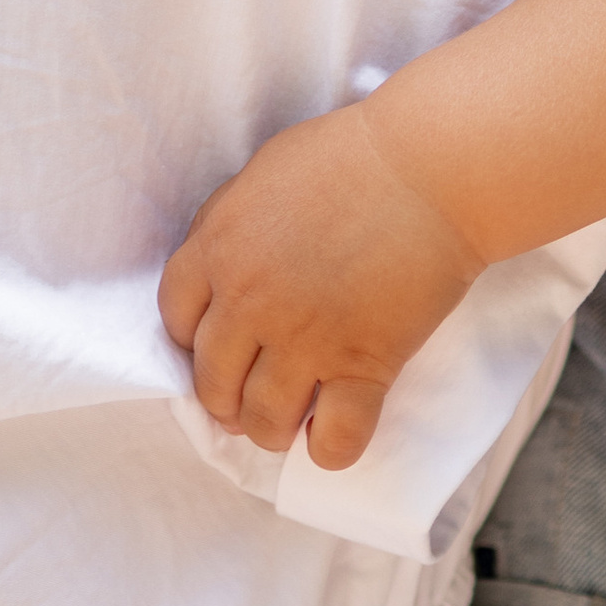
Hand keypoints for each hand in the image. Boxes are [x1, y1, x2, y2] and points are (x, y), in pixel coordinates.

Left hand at [156, 98, 484, 469]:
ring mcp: (305, 340)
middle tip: (249, 397)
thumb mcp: (263, 172)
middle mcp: (250, 302)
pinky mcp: (363, 365)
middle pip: (211, 382)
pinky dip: (330, 450)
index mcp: (220, 248)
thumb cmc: (351, 155)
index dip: (192, 341)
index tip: (216, 346)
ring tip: (290, 420)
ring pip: (262, 421)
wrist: (429, 167)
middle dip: (226, 398)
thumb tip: (218, 261)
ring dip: (271, 429)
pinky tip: (333, 435)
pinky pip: (334, 439)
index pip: (176, 319)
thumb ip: (227, 221)